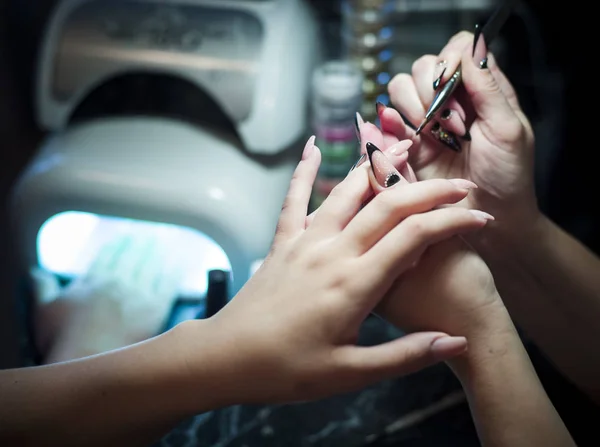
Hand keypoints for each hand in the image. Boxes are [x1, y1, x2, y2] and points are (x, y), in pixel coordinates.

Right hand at [34, 235, 181, 361]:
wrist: (89, 361)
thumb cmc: (62, 341)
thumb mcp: (43, 310)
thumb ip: (42, 287)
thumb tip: (38, 272)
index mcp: (93, 280)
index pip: (108, 257)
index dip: (117, 246)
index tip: (124, 238)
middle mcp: (117, 282)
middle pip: (131, 259)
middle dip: (139, 247)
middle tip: (148, 238)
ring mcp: (137, 295)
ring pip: (150, 268)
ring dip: (157, 255)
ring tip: (163, 246)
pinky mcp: (155, 310)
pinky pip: (167, 285)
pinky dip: (172, 273)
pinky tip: (177, 266)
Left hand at [179, 137, 492, 405]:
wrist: (227, 358)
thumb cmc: (287, 370)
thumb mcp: (350, 373)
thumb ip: (406, 355)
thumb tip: (455, 342)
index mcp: (354, 283)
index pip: (413, 237)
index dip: (450, 221)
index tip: (479, 218)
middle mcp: (331, 252)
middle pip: (386, 206)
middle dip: (427, 191)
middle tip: (458, 185)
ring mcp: (304, 242)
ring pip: (346, 193)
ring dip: (377, 170)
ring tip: (403, 149)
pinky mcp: (282, 243)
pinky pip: (294, 199)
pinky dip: (304, 171)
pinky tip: (312, 147)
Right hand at [383, 30, 539, 247]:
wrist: (489, 220)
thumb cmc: (508, 178)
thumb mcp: (508, 129)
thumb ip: (488, 88)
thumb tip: (470, 48)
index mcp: (480, 91)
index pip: (457, 51)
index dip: (451, 65)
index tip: (457, 94)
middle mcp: (451, 102)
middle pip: (424, 66)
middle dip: (432, 92)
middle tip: (451, 126)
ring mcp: (427, 122)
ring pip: (401, 88)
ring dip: (412, 107)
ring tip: (432, 135)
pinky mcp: (408, 144)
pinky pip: (387, 121)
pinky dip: (389, 123)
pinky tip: (408, 139)